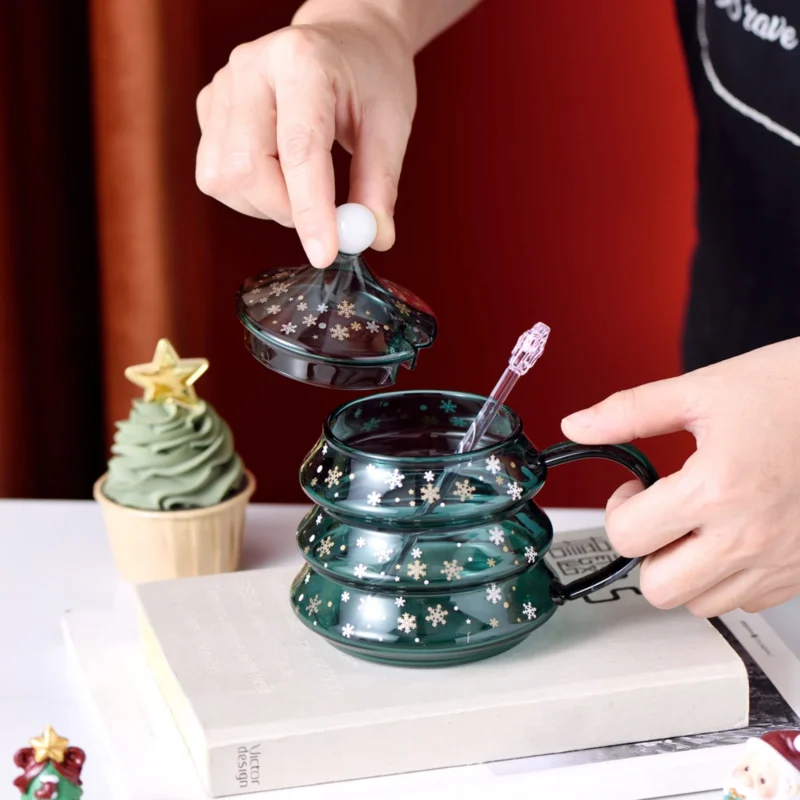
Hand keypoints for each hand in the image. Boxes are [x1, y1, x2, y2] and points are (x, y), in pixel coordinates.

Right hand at [195, 7, 415, 266]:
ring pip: (223, 180)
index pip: (299, 148)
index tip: (325, 254)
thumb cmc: (370, 78)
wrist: (343, 42)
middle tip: (324, 217)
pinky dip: (250, 196)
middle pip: (245, 167)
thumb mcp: (391, 125)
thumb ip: (380, 184)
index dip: (311, 209)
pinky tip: (279, 175)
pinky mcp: (207, 110)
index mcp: (302, 62)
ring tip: (304, 187)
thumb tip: (374, 237)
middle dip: (285, 210)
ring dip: (266, 205)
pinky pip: (215, 177)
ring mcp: (221, 88)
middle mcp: (250, 68)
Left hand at [561, 337, 799, 616]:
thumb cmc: (788, 391)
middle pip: (659, 588)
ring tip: (698, 524)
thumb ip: (629, 413)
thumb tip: (577, 426)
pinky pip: (744, 602)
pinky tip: (732, 535)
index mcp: (716, 488)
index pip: (628, 536)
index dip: (619, 508)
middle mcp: (749, 535)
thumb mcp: (699, 391)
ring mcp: (778, 560)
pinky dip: (726, 577)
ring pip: (700, 604)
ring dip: (684, 569)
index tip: (636, 488)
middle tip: (660, 514)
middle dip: (647, 550)